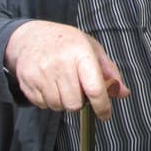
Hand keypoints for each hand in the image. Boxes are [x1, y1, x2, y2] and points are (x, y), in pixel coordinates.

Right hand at [4, 21, 129, 119]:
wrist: (31, 36)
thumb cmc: (67, 42)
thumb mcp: (92, 48)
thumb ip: (109, 70)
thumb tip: (123, 92)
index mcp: (81, 53)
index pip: (94, 88)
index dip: (102, 105)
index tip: (105, 114)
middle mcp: (61, 63)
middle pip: (74, 103)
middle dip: (80, 102)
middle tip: (78, 89)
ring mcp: (42, 73)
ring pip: (58, 106)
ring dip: (64, 102)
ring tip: (64, 85)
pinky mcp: (28, 82)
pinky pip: (42, 105)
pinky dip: (49, 100)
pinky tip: (50, 85)